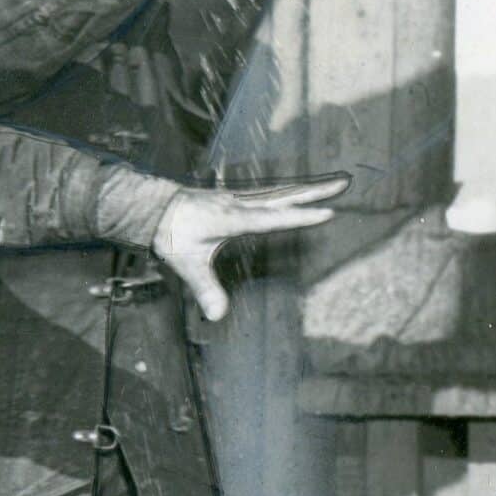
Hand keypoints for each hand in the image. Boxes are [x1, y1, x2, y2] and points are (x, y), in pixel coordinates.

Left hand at [151, 175, 351, 320]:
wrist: (151, 207)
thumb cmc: (170, 233)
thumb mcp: (186, 264)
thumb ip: (205, 289)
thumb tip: (218, 316)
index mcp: (231, 218)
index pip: (270, 219)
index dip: (298, 217)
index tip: (327, 213)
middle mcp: (238, 203)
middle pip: (283, 196)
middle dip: (315, 191)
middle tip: (345, 182)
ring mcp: (237, 196)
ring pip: (280, 190)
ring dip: (308, 186)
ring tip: (336, 180)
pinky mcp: (235, 196)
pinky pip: (270, 190)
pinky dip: (290, 188)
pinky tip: (301, 188)